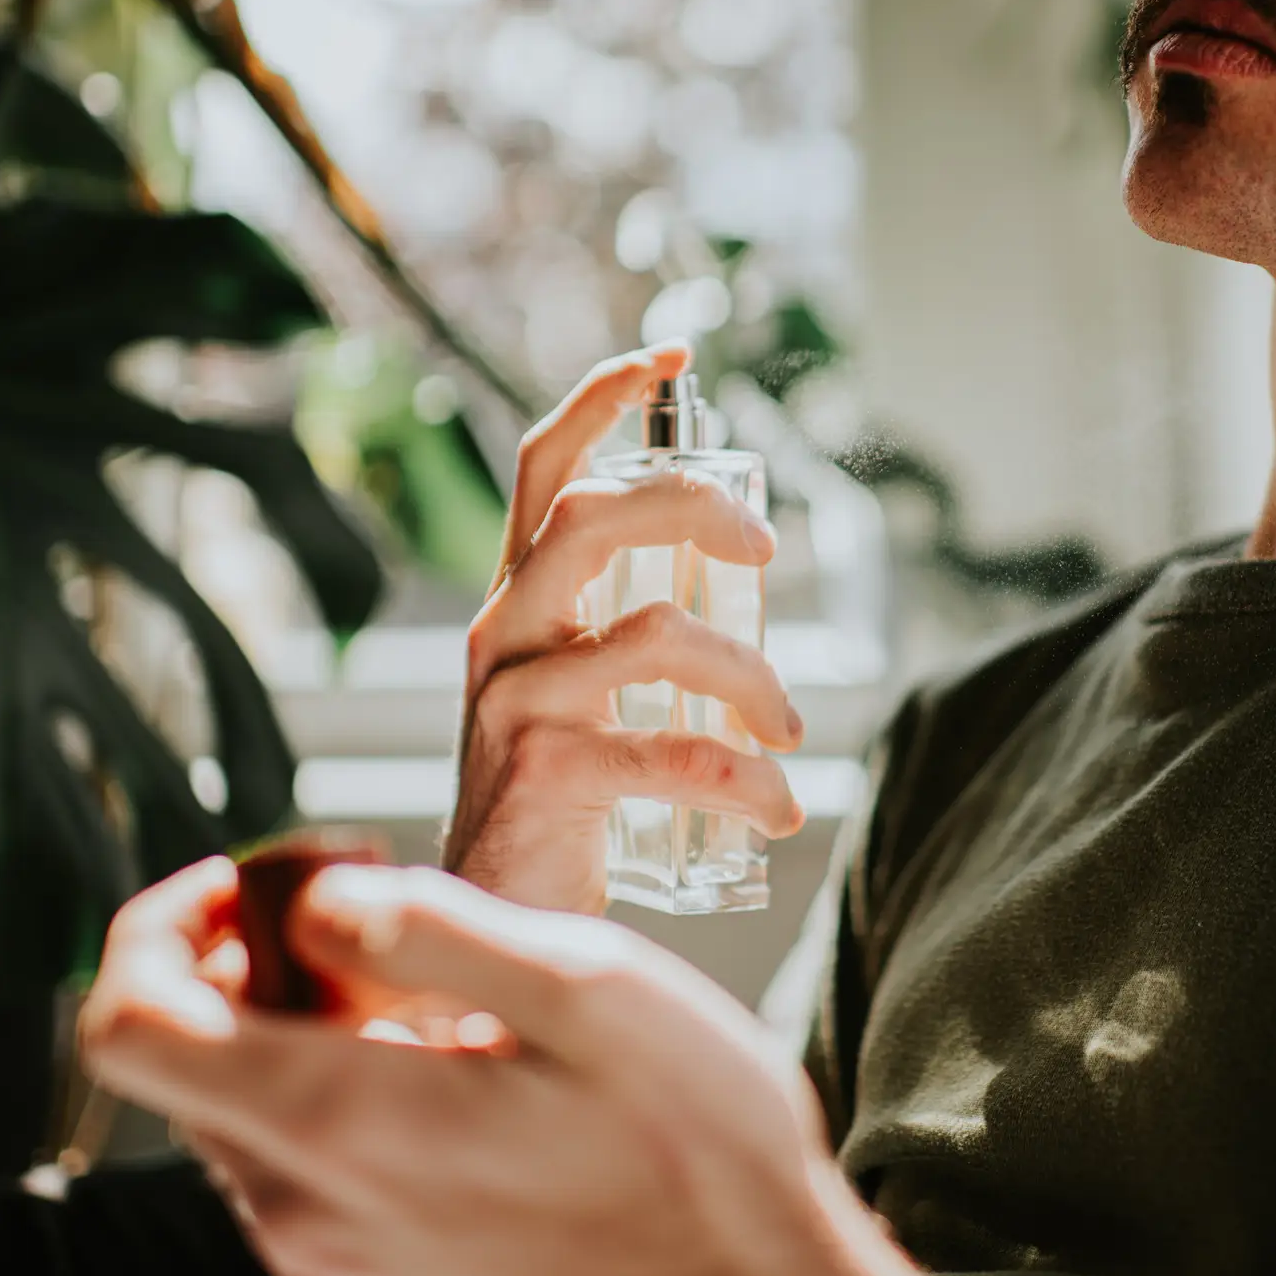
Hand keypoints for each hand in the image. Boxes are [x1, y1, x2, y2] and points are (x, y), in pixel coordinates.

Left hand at [79, 858, 932, 1275]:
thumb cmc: (695, 1148)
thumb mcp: (586, 985)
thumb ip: (427, 927)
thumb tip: (311, 898)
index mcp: (340, 1123)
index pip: (126, 1024)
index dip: (158, 924)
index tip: (254, 883)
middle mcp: (305, 1213)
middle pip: (180, 1063)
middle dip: (243, 960)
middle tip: (367, 912)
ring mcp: (332, 1266)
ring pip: (243, 1113)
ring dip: (298, 1029)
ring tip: (435, 998)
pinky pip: (302, 1172)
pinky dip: (339, 1099)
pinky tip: (454, 1074)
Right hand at [447, 344, 805, 912]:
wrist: (486, 923)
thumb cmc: (553, 805)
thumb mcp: (574, 697)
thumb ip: (625, 638)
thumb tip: (740, 589)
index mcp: (515, 603)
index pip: (542, 468)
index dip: (601, 397)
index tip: (673, 352)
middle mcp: (502, 635)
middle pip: (595, 516)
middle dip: (697, 510)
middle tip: (767, 553)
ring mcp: (516, 702)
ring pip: (654, 635)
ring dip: (750, 676)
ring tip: (789, 728)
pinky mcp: (546, 773)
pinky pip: (675, 753)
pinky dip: (748, 779)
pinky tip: (777, 807)